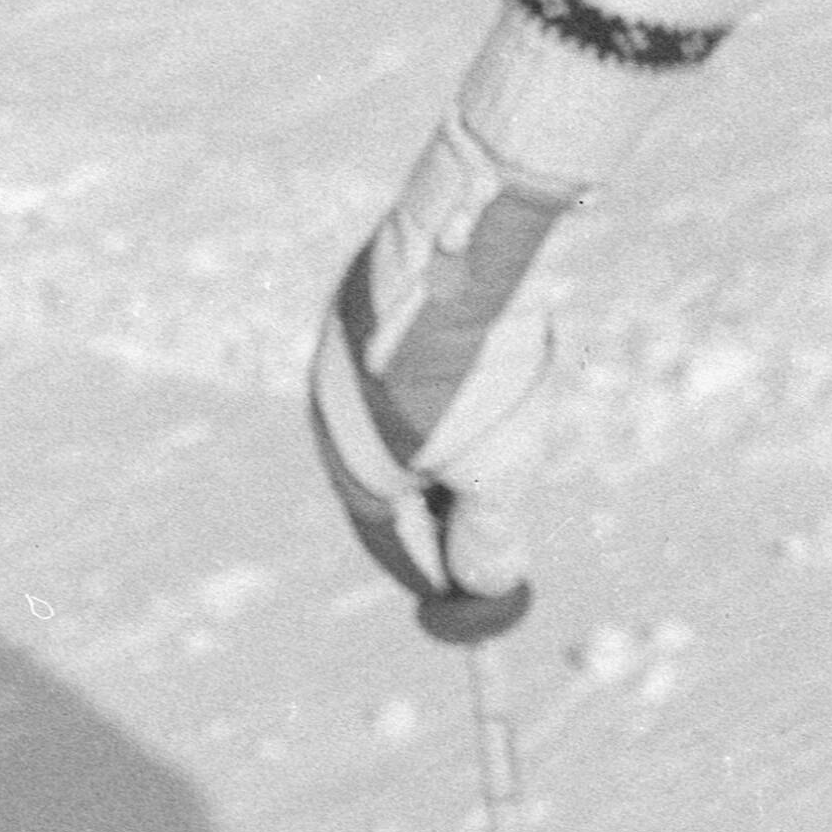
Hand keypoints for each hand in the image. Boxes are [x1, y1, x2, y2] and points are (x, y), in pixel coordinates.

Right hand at [308, 115, 578, 634]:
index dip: (433, 568)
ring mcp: (344, 345)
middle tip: (484, 523)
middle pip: (388, 478)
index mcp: (352, 463)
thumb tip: (482, 583)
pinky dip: (438, 381)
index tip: (469, 593)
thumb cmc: (483, 366)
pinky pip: (403, 360)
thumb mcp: (499, 468)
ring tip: (491, 440)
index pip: (389, 539)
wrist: (471, 238)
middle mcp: (332, 407)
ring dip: (440, 436)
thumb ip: (487, 533)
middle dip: (437, 505)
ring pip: (395, 414)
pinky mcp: (369, 295)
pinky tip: (479, 368)